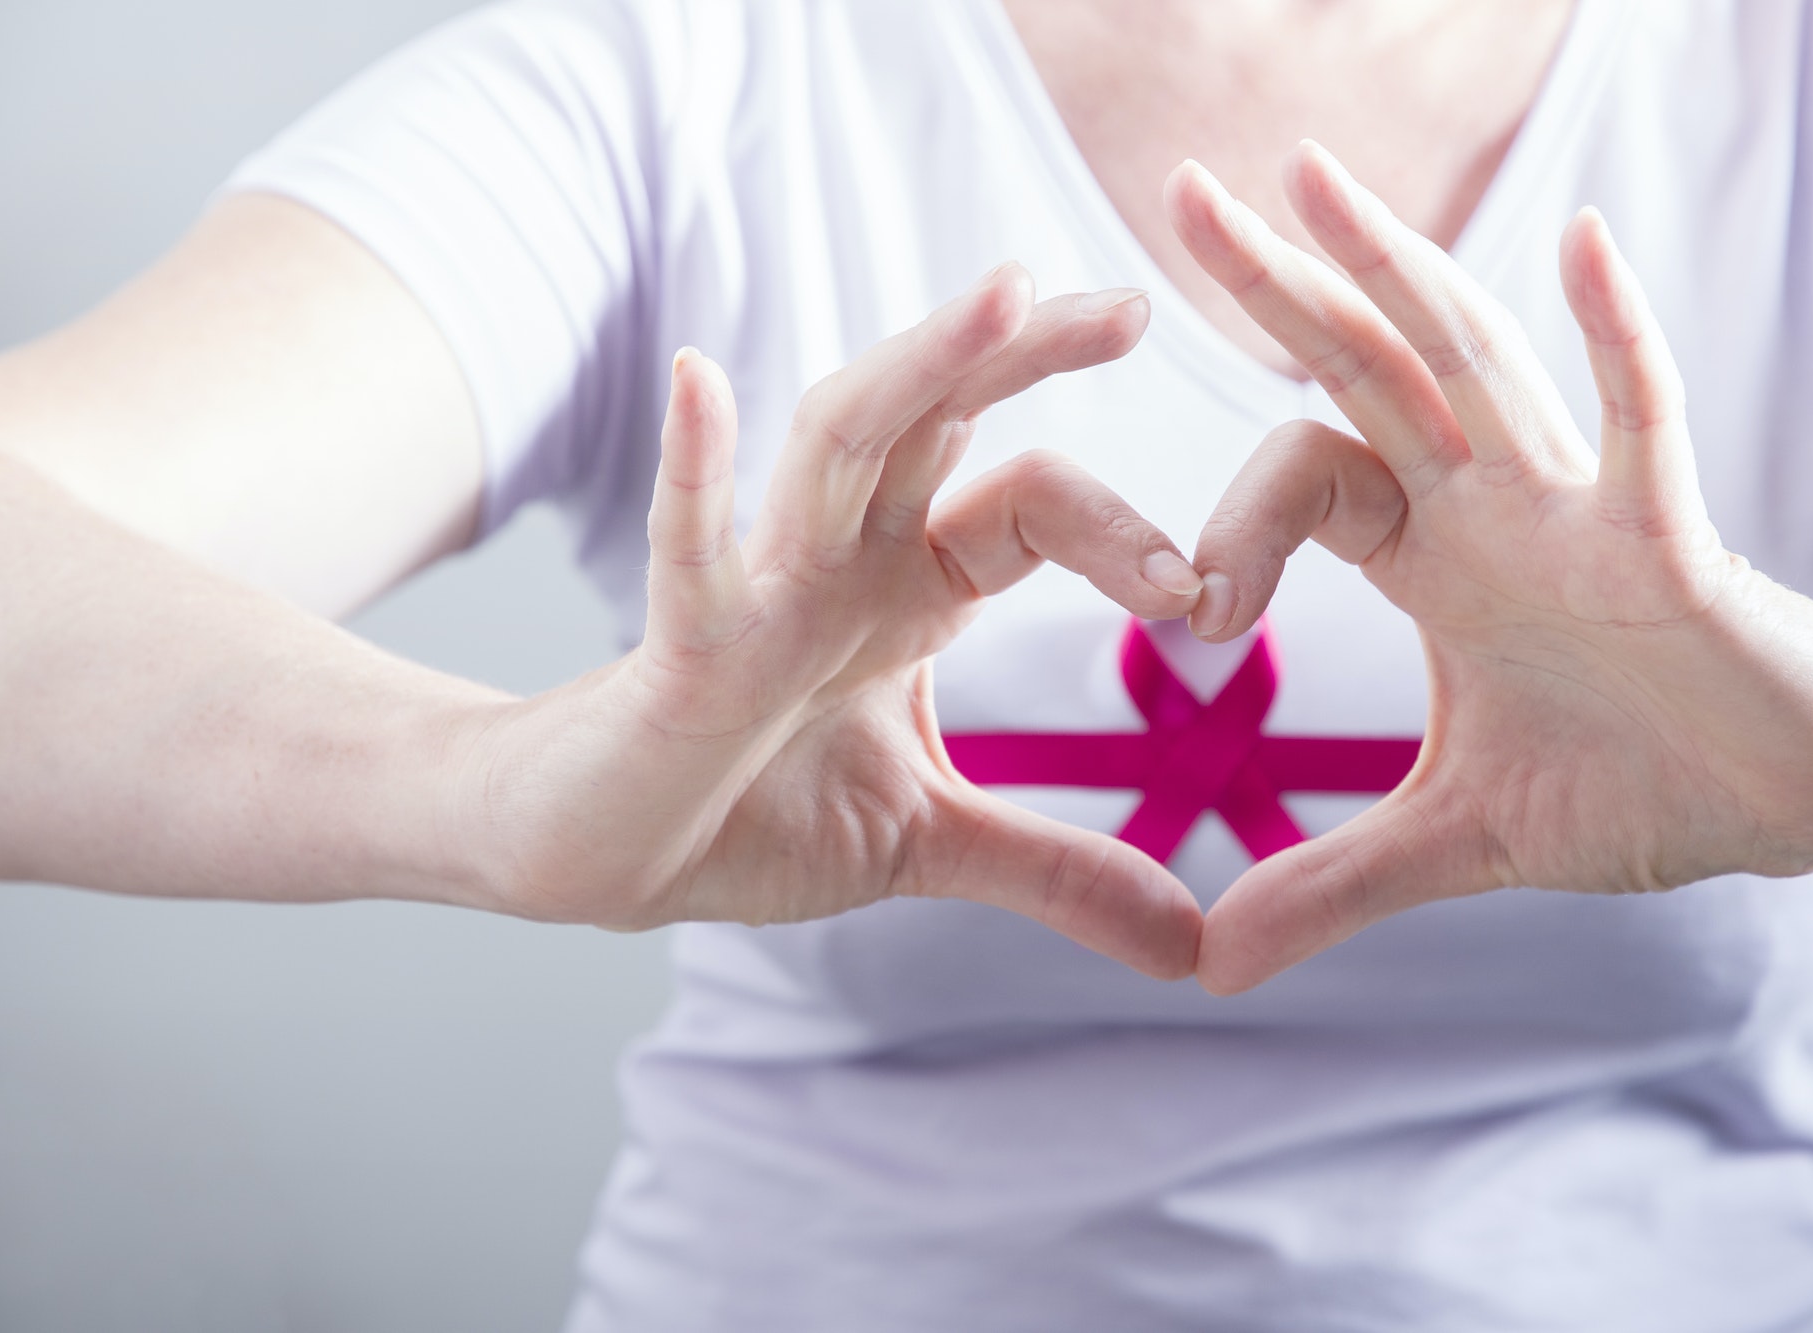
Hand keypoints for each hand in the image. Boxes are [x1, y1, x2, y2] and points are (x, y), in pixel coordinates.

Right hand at [455, 266, 1204, 978]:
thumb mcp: (931, 842)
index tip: (1208, 599)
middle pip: (940, 421)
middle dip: (1025, 356)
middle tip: (1131, 306)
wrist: (603, 855)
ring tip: (1003, 293)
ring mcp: (761, 590)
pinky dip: (692, 471)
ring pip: (839, 443)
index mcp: (909, 589)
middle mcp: (842, 560)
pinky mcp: (681, 648)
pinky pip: (687, 550)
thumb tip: (1195, 945)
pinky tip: (699, 383)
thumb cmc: (748, 813)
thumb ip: (1057, 872)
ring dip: (918, 366)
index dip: (1120, 536)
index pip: (1027, 509)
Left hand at [1165, 144, 1812, 993]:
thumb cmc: (1640, 781)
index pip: (1305, 474)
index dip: (1229, 521)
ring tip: (1315, 176)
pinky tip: (1580, 243)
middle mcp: (1490, 504)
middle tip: (1182, 194)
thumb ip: (1332, 885)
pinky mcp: (1673, 540)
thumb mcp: (1459, 842)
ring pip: (1474, 365)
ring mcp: (1577, 506)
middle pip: (1365, 371)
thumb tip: (1206, 962)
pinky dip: (1612, 342)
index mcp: (1432, 555)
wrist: (1793, 800)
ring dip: (1396, 270)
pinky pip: (1641, 426)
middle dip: (1276, 285)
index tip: (1187, 611)